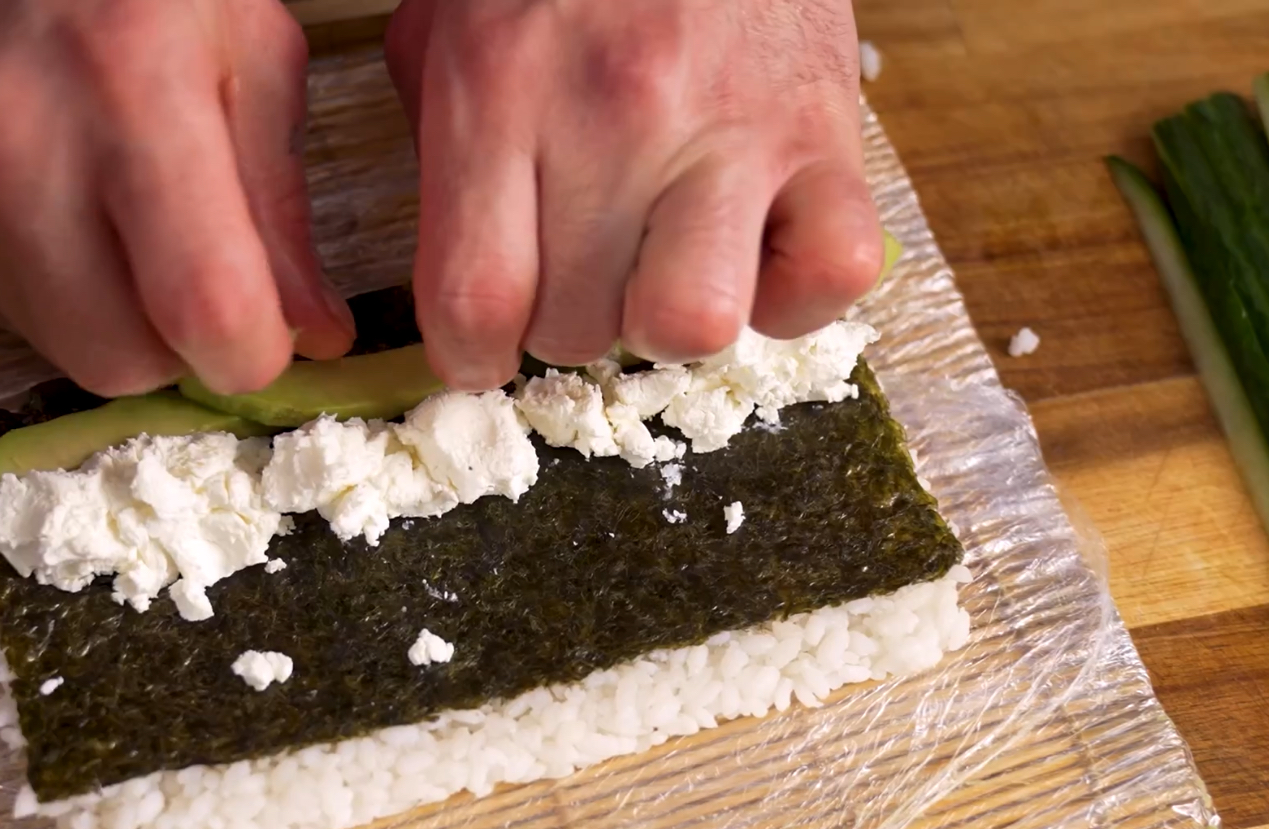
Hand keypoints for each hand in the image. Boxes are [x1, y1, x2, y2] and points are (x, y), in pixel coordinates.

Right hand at [0, 0, 354, 395]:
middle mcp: (7, 146)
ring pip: (58, 352)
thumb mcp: (247, 46)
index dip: (257, 348)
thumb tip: (313, 335)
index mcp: (125, 87)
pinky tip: (47, 195)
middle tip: (195, 264)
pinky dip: (42, 284)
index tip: (270, 330)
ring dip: (110, 314)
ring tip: (115, 209)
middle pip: (124, 362)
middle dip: (179, 340)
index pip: (205, 312)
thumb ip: (280, 208)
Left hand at [385, 0, 880, 387]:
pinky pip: (826, 281)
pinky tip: (754, 250)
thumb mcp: (448, 26)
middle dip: (566, 321)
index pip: (476, 304)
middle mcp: (617, 116)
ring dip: (667, 321)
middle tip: (579, 259)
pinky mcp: (831, 134)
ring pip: (693, 327)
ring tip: (661, 266)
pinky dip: (791, 295)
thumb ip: (438, 150)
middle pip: (575, 329)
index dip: (470, 356)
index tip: (481, 346)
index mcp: (503, 88)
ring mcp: (734, 130)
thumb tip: (460, 290)